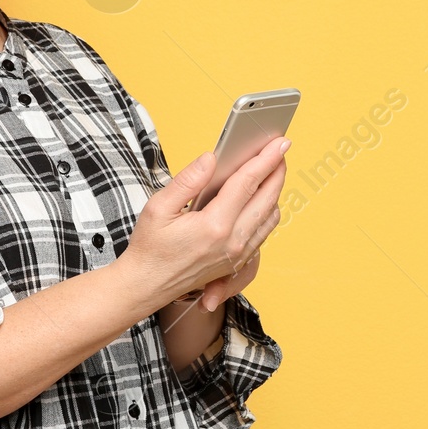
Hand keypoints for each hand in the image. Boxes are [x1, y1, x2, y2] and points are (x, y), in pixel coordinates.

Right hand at [121, 136, 287, 309]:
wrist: (147, 285)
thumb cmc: (150, 247)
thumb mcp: (159, 207)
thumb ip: (188, 180)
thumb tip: (211, 158)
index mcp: (214, 226)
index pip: (247, 183)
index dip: (266, 159)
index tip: (280, 142)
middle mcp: (232, 242)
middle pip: (267, 198)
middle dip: (277, 170)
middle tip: (280, 150)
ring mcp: (238, 254)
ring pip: (270, 217)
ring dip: (274, 191)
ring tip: (272, 169)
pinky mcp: (237, 262)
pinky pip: (263, 233)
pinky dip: (267, 211)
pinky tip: (262, 197)